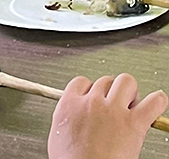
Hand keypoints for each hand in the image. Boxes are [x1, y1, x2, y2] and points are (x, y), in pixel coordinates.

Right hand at [48, 74, 167, 158]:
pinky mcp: (134, 123)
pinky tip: (155, 106)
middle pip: (105, 80)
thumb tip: (74, 118)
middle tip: (116, 106)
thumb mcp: (58, 135)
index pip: (82, 81)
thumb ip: (68, 118)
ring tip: (132, 106)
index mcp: (69, 104)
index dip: (91, 89)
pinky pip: (153, 101)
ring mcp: (113, 110)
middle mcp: (92, 102)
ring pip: (126, 81)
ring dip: (130, 92)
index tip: (96, 98)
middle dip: (112, 91)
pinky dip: (157, 101)